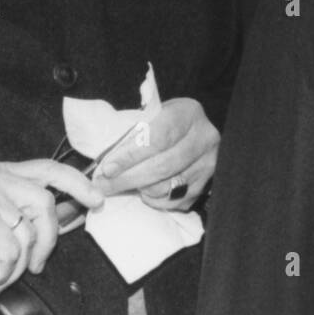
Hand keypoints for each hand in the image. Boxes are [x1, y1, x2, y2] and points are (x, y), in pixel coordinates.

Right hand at [0, 160, 104, 298]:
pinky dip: (0, 272)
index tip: (97, 199)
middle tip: (35, 268)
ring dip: (18, 265)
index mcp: (1, 173)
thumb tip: (76, 211)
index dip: (77, 182)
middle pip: (46, 203)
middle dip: (47, 242)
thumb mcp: (4, 226)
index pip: (48, 168)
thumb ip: (32, 215)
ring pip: (29, 232)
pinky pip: (10, 249)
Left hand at [95, 97, 217, 210]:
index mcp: (188, 113)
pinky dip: (155, 200)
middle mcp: (204, 138)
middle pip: (163, 166)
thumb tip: (107, 163)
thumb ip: (134, 132)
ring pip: (168, 186)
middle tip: (105, 185)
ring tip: (122, 185)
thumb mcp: (152, 115)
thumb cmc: (164, 122)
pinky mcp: (207, 185)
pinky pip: (176, 201)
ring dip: (140, 189)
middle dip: (129, 178)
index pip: (157, 138)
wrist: (192, 131)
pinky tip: (144, 192)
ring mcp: (208, 164)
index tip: (108, 168)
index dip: (130, 156)